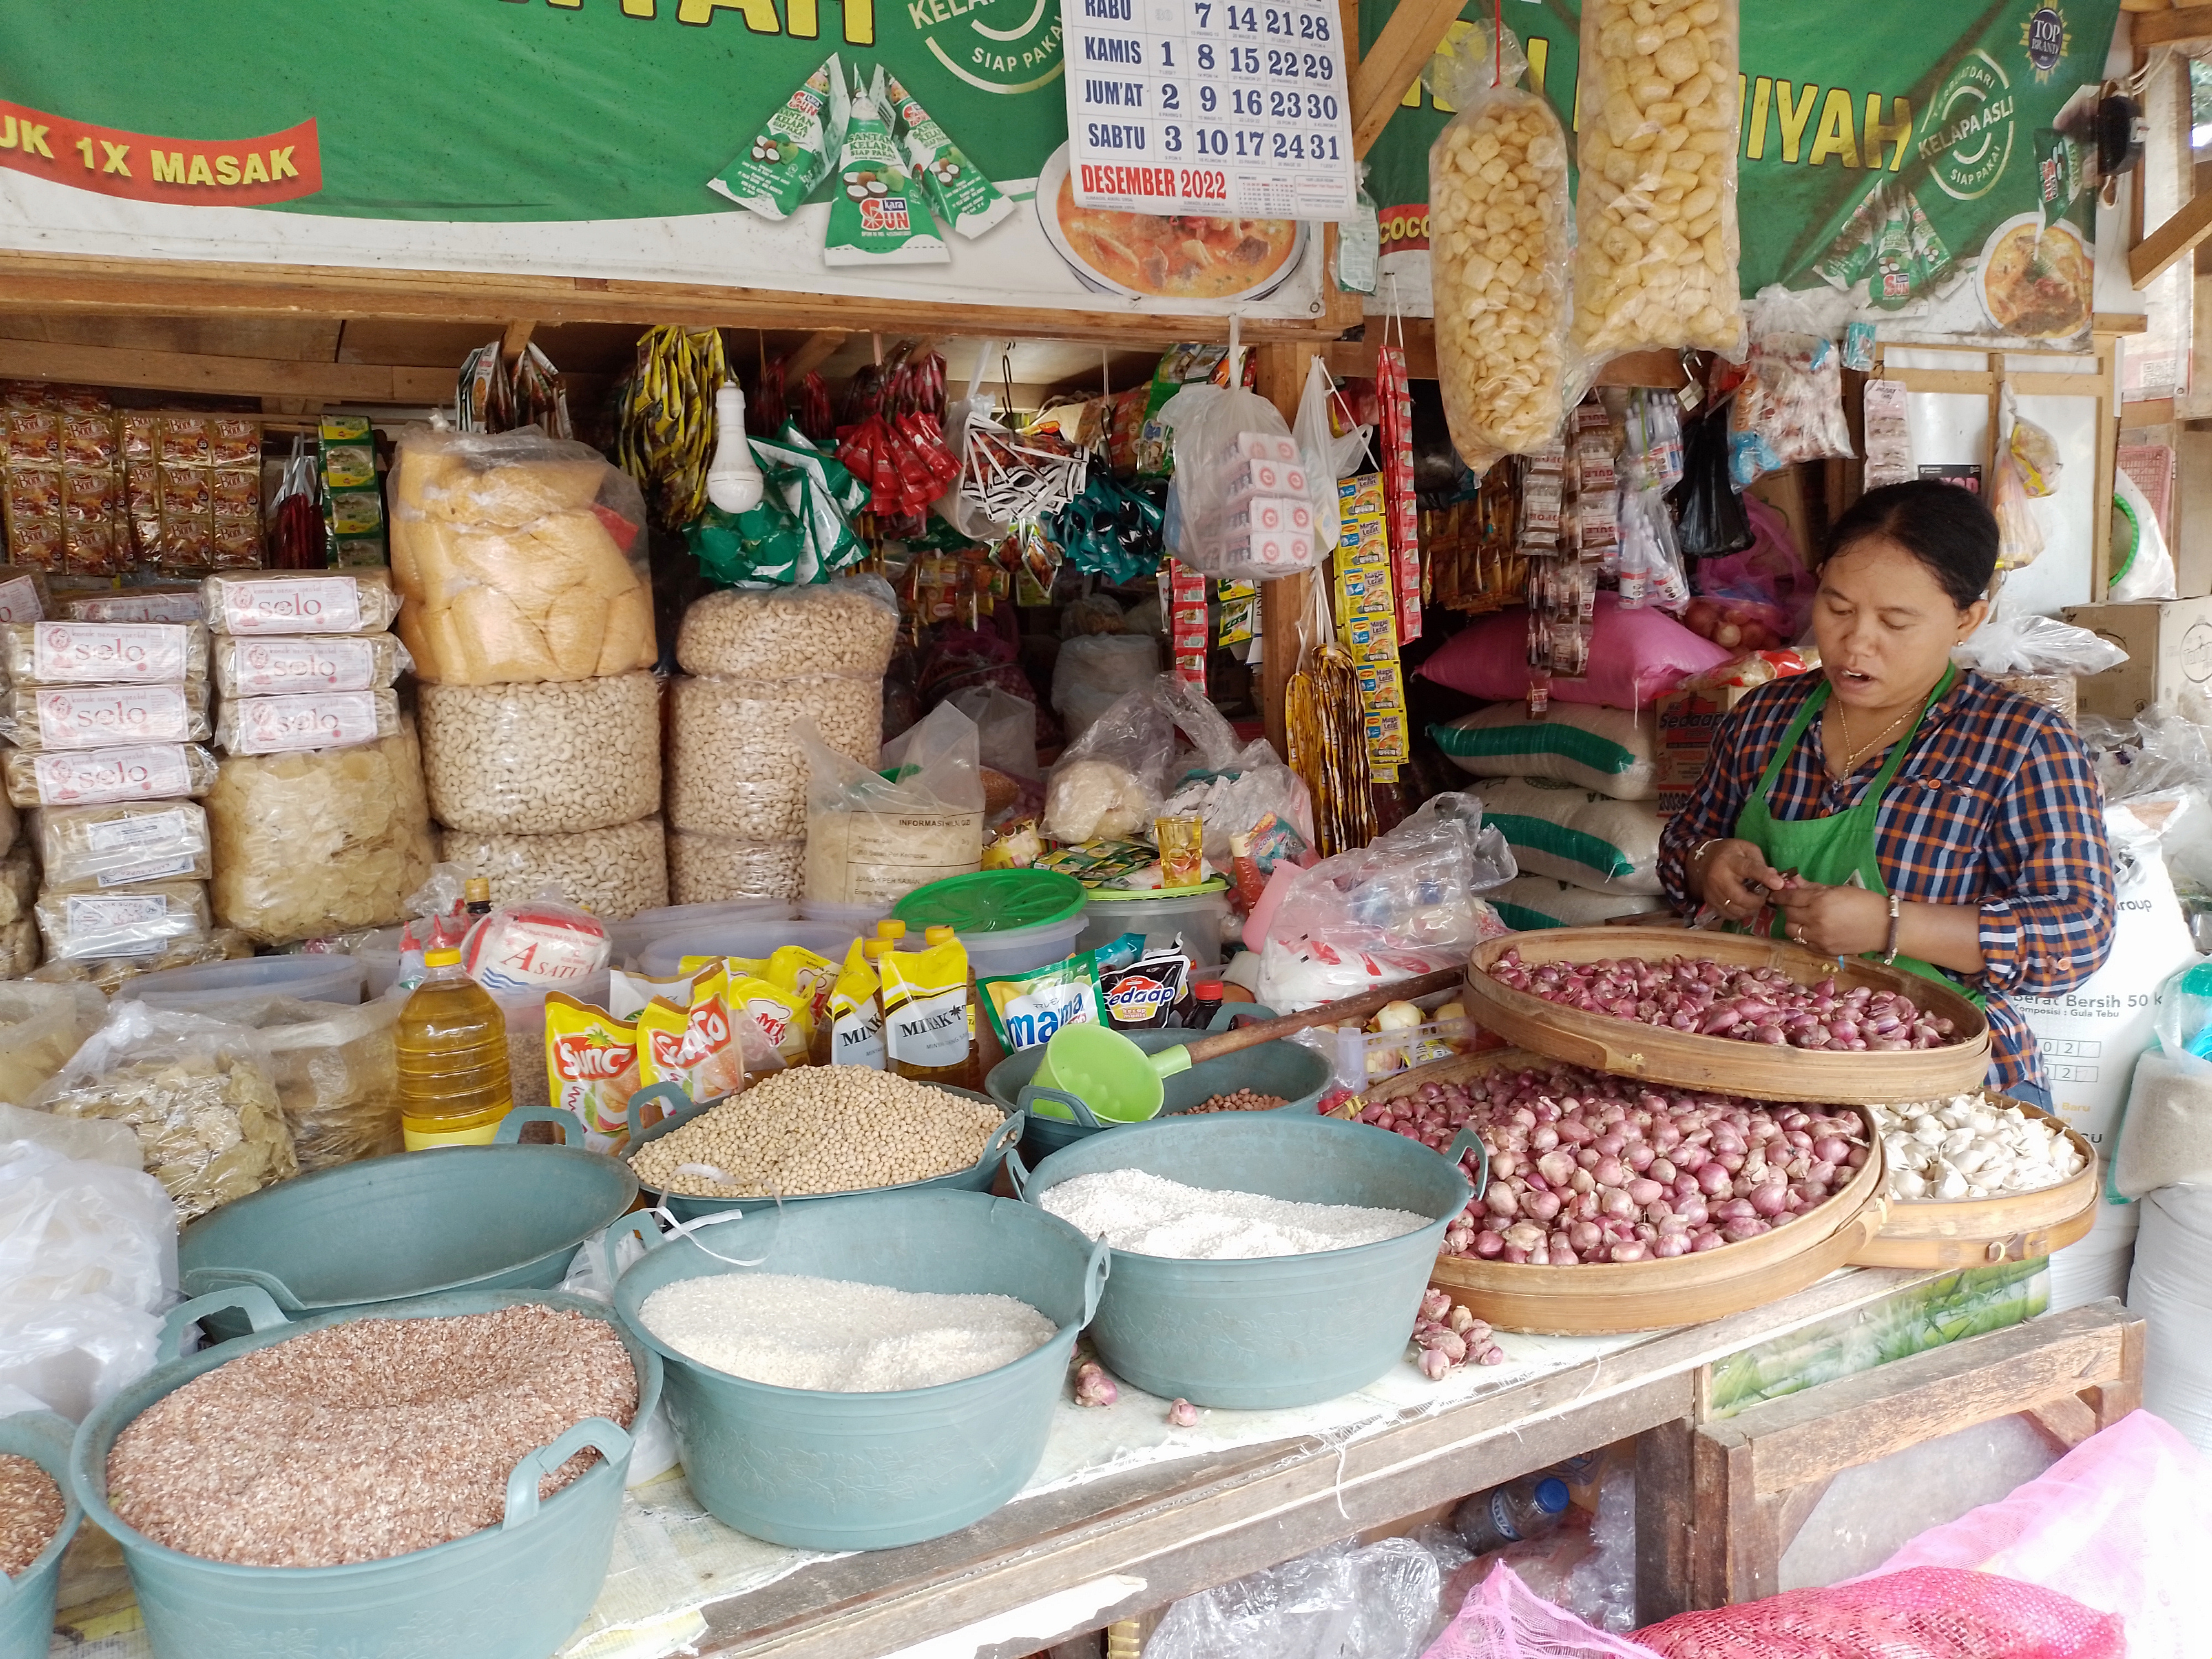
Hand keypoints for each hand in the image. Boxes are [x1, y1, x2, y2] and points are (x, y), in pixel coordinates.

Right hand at [1695, 839, 1784, 925]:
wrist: (1704, 860)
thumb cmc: (1730, 853)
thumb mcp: (1747, 849)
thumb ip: (1761, 863)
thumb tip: (1775, 879)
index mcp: (1730, 861)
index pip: (1749, 869)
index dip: (1765, 877)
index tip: (1779, 884)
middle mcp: (1719, 878)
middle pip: (1740, 897)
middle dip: (1757, 901)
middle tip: (1764, 896)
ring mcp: (1713, 892)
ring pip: (1735, 909)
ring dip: (1750, 909)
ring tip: (1754, 900)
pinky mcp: (1710, 902)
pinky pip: (1728, 915)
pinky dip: (1740, 913)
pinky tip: (1744, 905)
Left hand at [1768, 881, 1888, 955]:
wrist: (1884, 926)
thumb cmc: (1864, 902)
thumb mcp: (1837, 889)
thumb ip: (1812, 887)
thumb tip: (1792, 881)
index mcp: (1820, 902)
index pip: (1790, 897)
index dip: (1780, 894)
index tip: (1775, 893)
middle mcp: (1816, 921)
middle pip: (1789, 914)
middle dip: (1789, 907)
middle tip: (1795, 904)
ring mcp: (1819, 938)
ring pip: (1792, 931)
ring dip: (1794, 923)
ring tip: (1804, 918)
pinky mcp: (1824, 950)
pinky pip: (1804, 943)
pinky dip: (1804, 935)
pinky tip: (1813, 929)